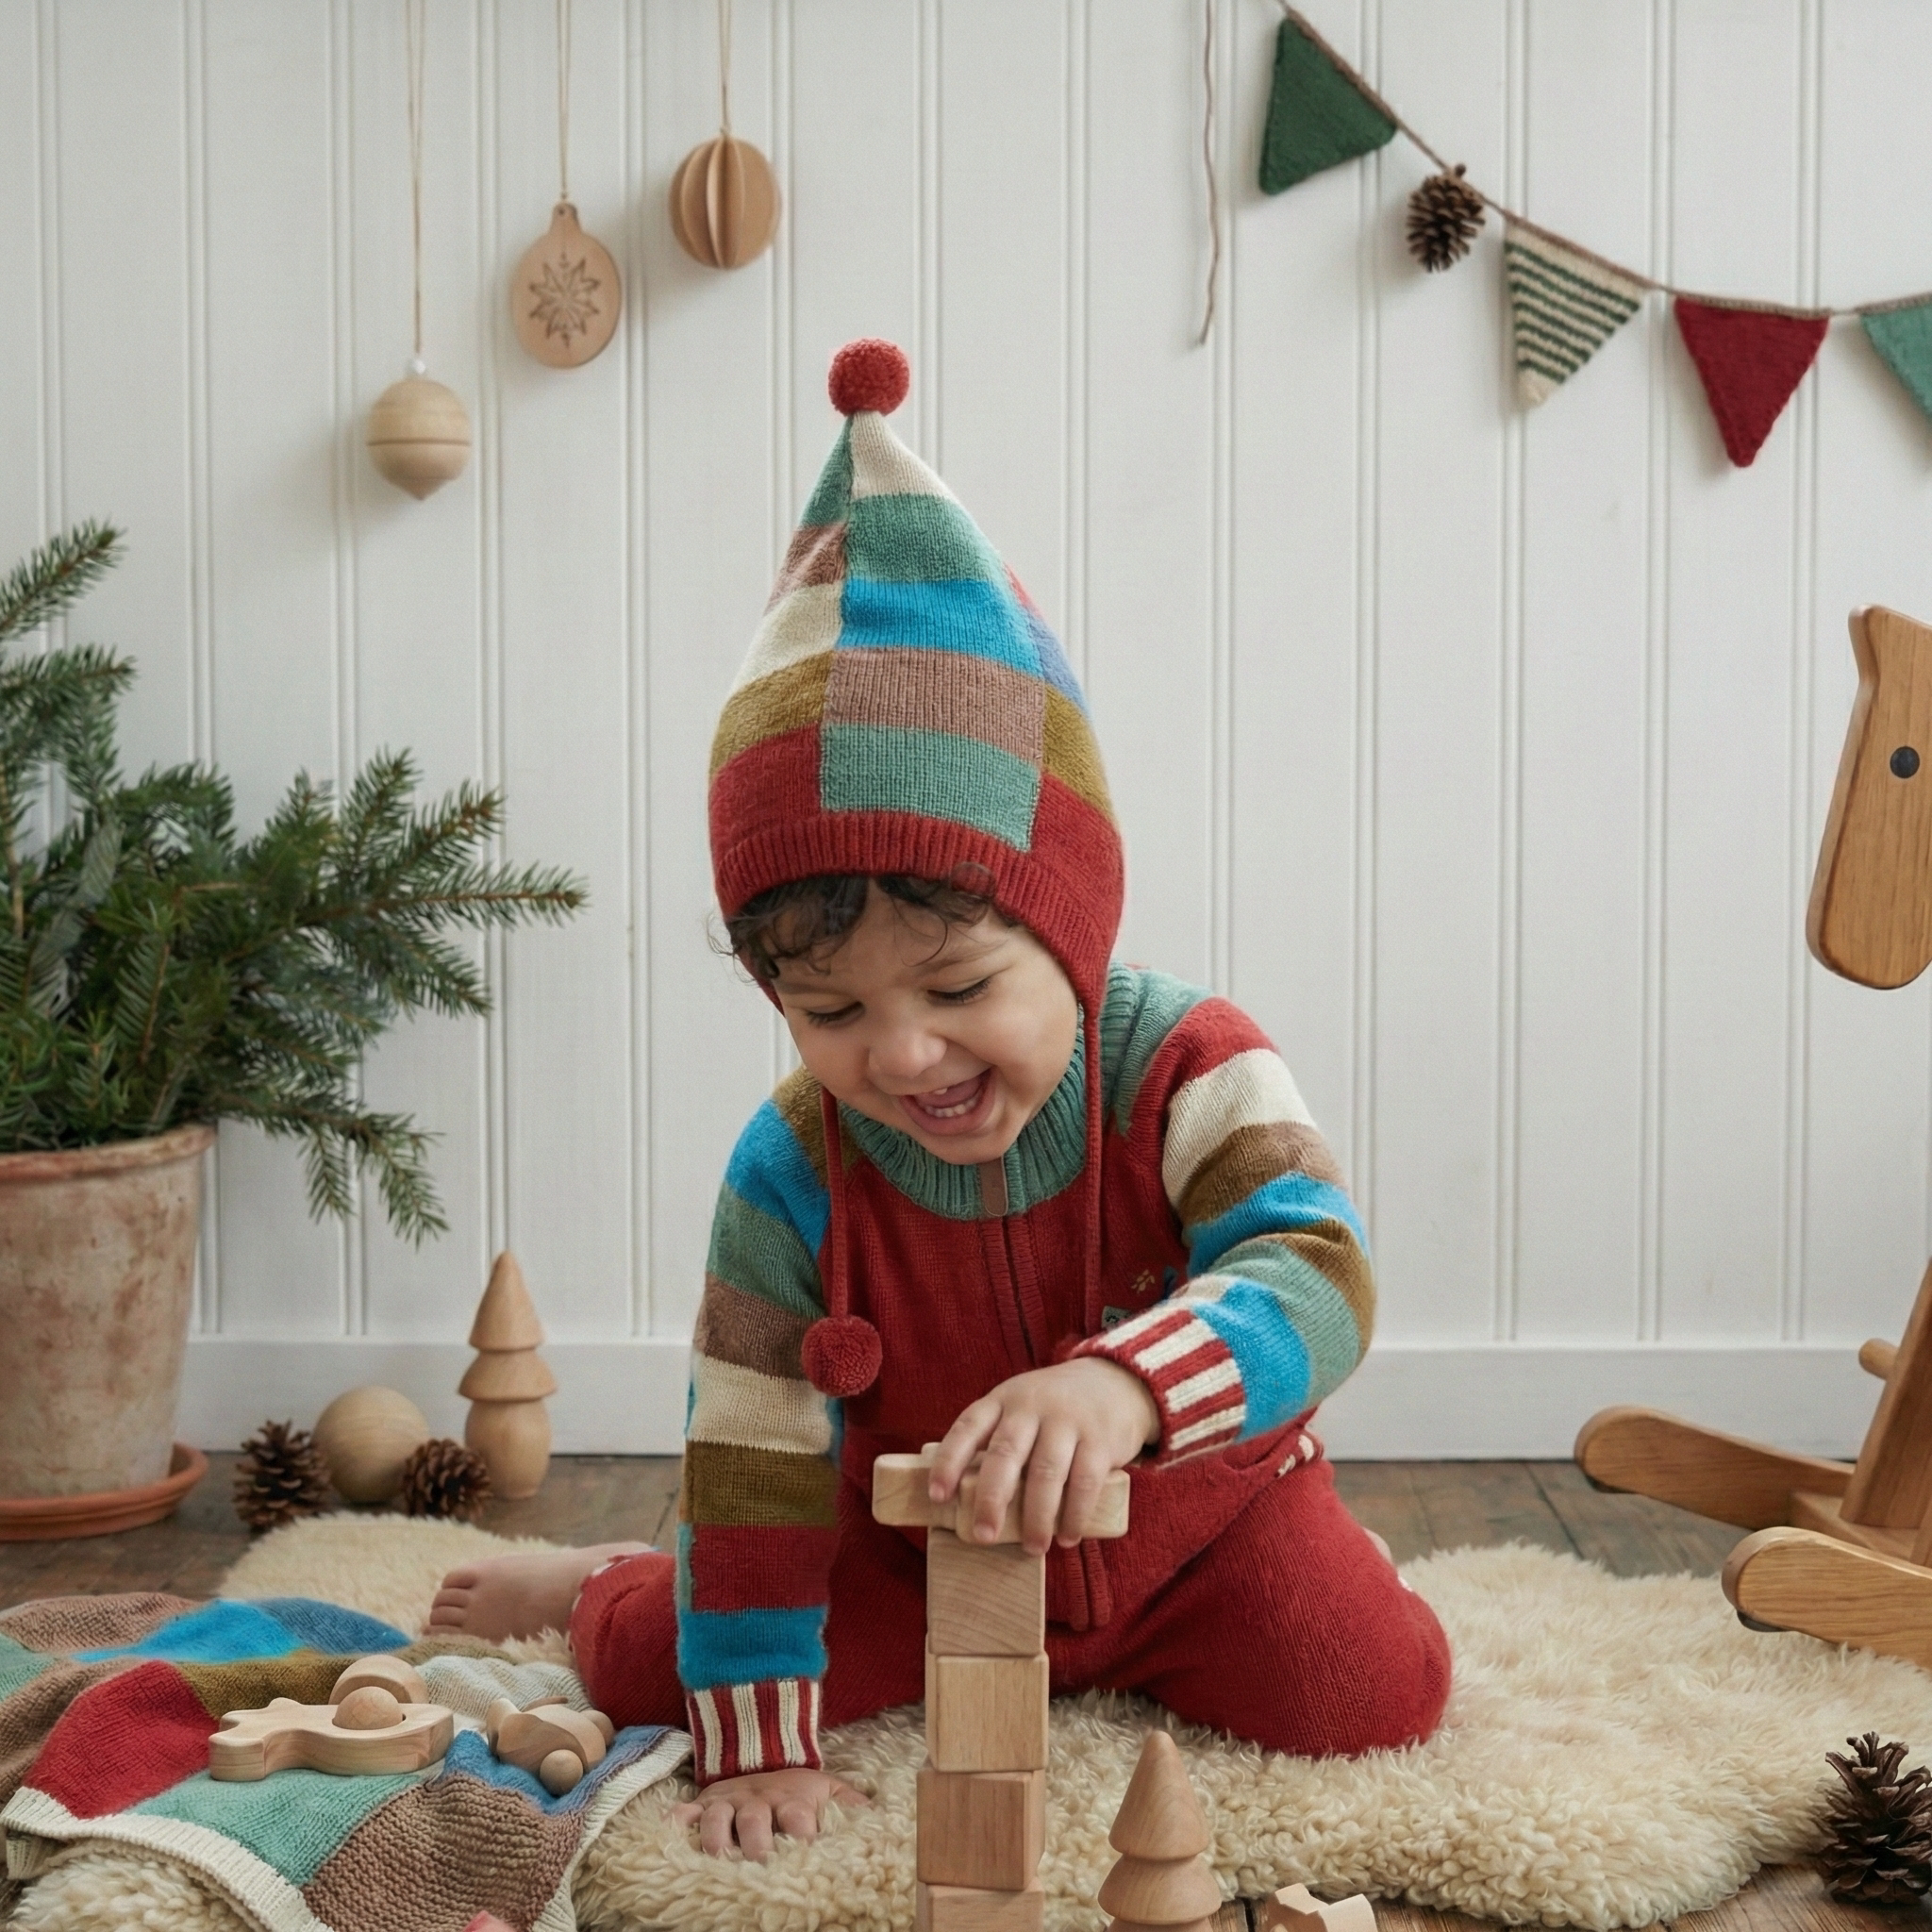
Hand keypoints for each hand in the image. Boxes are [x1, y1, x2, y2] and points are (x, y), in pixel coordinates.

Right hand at [671, 1766, 868, 1860]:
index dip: (803, 1838)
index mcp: (793, 1799)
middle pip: (754, 1822)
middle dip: (755, 1847)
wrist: (765, 1748)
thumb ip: (852, 1806)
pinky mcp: (705, 1801)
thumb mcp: (831, 1789)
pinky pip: (685, 1810)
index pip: (799, 1819)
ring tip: (720, 1862)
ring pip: (716, 1818)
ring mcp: (729, 1800)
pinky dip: (677, 1822)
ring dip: (716, 1840)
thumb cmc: (801, 1787)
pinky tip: (673, 1835)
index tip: (807, 1858)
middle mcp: (759, 1799)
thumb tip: (882, 1822)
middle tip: (759, 1869)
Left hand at [929, 1357, 1158, 1555]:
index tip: (937, 1496)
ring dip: (1037, 1517)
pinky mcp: (1100, 1439)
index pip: (967, 1428)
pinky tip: (1067, 1536)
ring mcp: (1067, 1421)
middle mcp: (1031, 1407)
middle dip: (991, 1499)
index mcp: (1002, 1400)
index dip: (948, 1462)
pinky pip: (1085, 1482)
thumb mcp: (1019, 1408)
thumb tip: (963, 1502)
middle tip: (984, 1536)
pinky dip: (1074, 1514)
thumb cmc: (1053, 1409)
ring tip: (1033, 1547)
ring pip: (1045, 1473)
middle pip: (1005, 1454)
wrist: (1113, 1381)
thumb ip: (996, 1442)